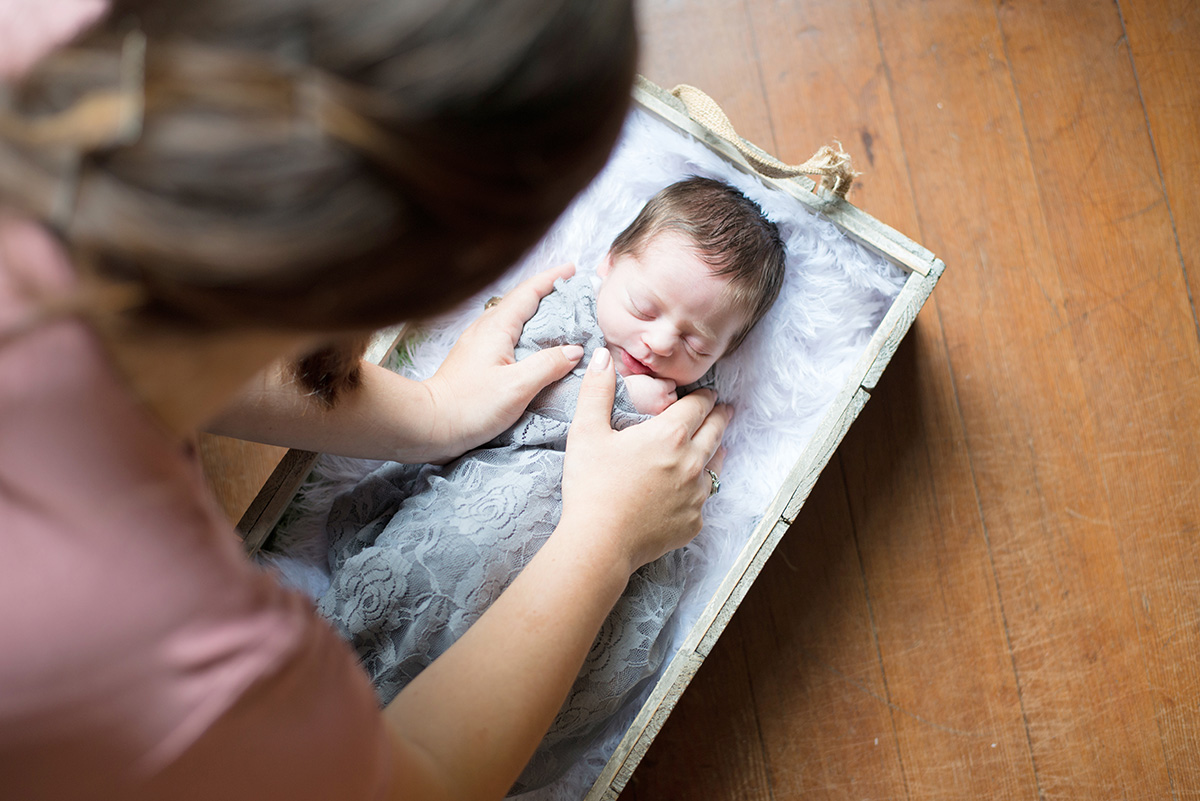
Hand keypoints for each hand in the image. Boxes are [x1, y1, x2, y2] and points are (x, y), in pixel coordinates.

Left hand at [422, 264, 584, 460]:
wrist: (429, 424)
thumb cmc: (469, 406)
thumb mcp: (517, 387)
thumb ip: (548, 365)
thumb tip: (575, 350)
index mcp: (496, 328)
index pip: (528, 292)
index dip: (552, 279)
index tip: (572, 269)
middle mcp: (484, 329)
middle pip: (519, 301)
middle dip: (547, 292)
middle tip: (572, 292)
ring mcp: (477, 343)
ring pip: (511, 318)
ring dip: (535, 312)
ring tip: (559, 316)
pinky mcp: (474, 360)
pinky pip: (505, 335)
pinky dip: (524, 331)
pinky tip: (533, 344)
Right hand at [561, 348, 729, 574]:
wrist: (599, 544)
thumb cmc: (591, 487)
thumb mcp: (586, 432)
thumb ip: (597, 391)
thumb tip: (601, 356)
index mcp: (670, 435)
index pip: (698, 406)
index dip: (704, 397)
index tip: (709, 393)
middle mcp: (692, 462)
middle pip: (715, 432)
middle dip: (720, 417)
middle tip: (724, 410)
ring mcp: (696, 495)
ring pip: (716, 465)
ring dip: (716, 451)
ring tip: (715, 445)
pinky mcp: (693, 522)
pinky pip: (703, 500)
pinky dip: (699, 489)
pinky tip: (690, 489)